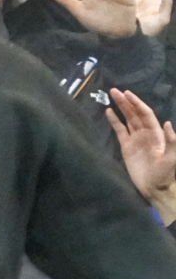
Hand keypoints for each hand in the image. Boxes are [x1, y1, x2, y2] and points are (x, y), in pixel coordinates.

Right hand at [107, 87, 175, 203]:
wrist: (153, 188)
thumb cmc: (165, 174)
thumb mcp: (172, 158)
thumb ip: (172, 141)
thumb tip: (167, 123)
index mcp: (156, 134)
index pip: (145, 114)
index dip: (137, 103)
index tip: (127, 94)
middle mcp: (145, 133)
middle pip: (135, 113)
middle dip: (126, 102)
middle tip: (114, 91)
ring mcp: (135, 139)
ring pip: (127, 119)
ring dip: (120, 107)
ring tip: (111, 96)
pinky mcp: (126, 146)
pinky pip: (119, 130)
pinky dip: (114, 120)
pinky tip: (108, 112)